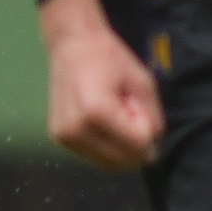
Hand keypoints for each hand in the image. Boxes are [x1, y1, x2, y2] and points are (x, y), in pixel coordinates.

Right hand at [39, 0, 163, 170]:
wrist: (72, 45)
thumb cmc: (109, 58)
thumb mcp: (142, 83)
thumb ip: (152, 118)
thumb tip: (151, 149)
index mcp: (97, 111)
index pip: (137, 145)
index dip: (147, 130)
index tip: (137, 107)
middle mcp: (76, 130)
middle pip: (122, 162)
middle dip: (135, 146)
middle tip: (130, 116)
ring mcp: (65, 137)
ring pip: (107, 165)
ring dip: (121, 150)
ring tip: (116, 120)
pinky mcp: (59, 139)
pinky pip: (93, 157)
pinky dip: (106, 148)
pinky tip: (103, 124)